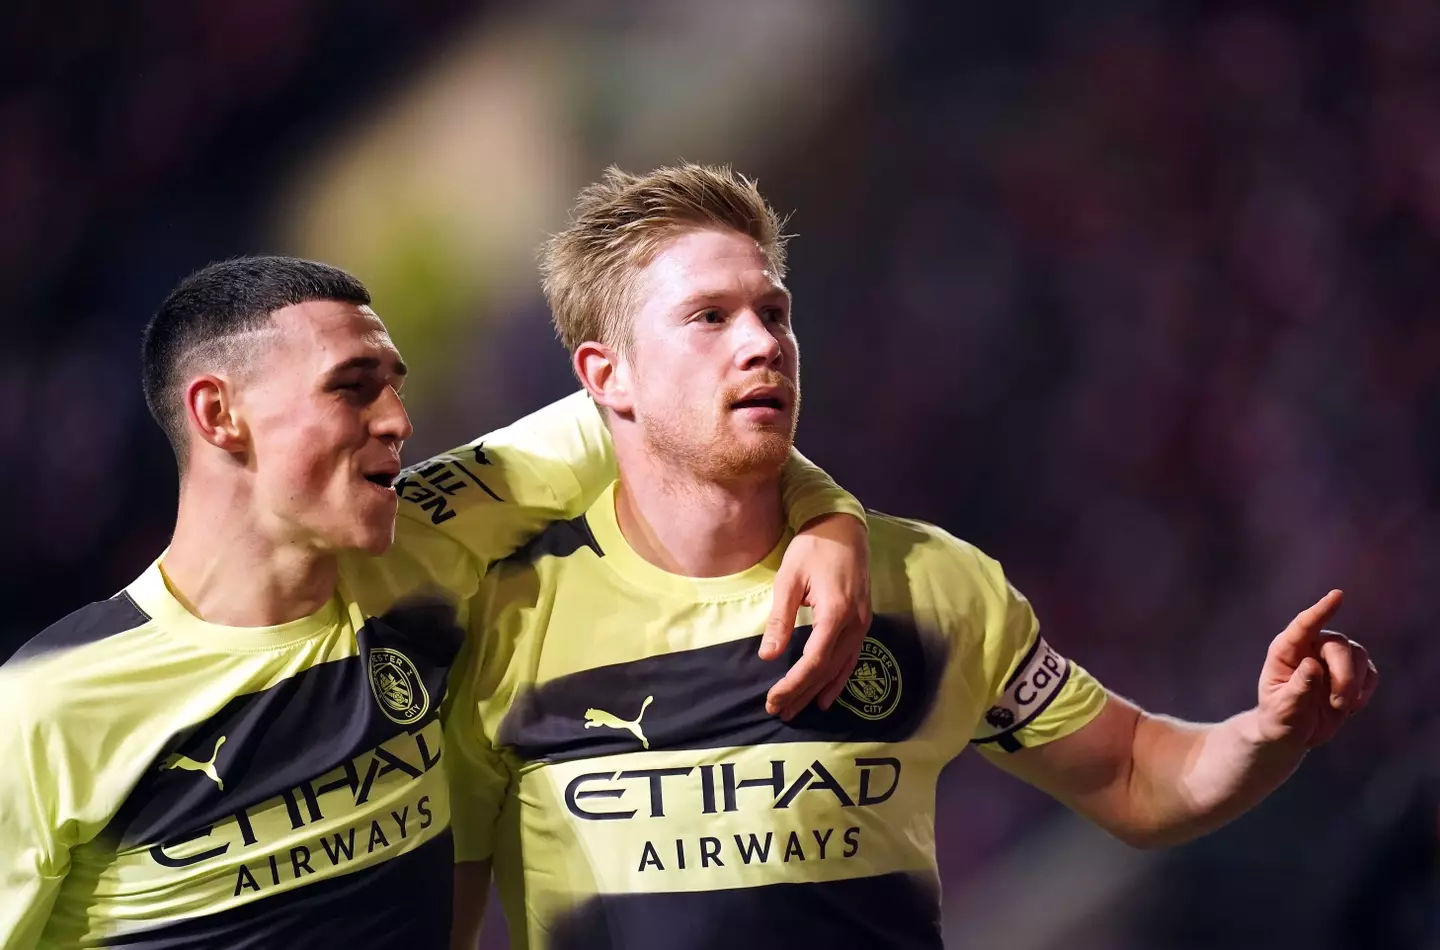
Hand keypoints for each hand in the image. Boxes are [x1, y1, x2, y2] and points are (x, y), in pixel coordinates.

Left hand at [761, 512, 871, 719]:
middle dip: (802, 693)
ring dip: (818, 691)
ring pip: (841, 668)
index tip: (773, 700)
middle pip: (827, 670)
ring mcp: (862, 624)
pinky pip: (852, 658)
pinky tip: (826, 694)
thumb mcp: (789, 579)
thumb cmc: (812, 548)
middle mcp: (854, 624)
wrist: (843, 528)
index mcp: (835, 613)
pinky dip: (838, 679)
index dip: (794, 685)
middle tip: (779, 712)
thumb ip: (780, 619)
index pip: (814, 661)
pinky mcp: (862, 621)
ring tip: (797, 710)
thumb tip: (768, 656)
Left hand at [1256, 590, 1378, 749]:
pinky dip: (1364, 691)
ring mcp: (1333, 658)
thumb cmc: (1280, 717)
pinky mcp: (1353, 672)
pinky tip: (1349, 706)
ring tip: (1339, 707)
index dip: (1321, 610)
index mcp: (1286, 650)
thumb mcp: (1283, 708)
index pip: (1304, 625)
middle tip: (1339, 703)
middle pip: (1338, 645)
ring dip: (1354, 684)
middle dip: (1344, 675)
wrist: (1294, 733)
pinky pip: (1370, 672)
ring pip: (1358, 655)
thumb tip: (1313, 664)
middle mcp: (1310, 648)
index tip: (1337, 595)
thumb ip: (1298, 687)